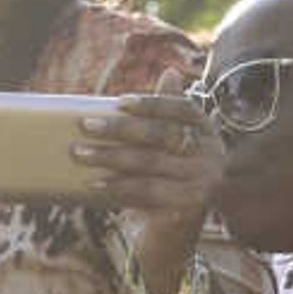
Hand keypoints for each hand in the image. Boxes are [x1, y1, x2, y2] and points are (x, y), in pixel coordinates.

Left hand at [72, 80, 226, 235]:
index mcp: (206, 129)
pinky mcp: (188, 207)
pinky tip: (96, 183)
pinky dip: (120, 186)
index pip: (181, 109)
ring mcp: (202, 182)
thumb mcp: (171, 139)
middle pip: (162, 135)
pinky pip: (148, 193)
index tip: (119, 103)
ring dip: (111, 158)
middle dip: (120, 130)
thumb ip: (168, 109)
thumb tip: (170, 71)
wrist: (179, 222)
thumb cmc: (169, 169)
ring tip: (81, 154)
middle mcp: (211, 154)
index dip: (151, 104)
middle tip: (85, 126)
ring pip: (151, 164)